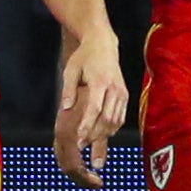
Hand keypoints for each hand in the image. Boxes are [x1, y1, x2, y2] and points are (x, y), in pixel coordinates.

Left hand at [53, 23, 130, 186]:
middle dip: (94, 135)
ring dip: (103, 135)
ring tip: (90, 144)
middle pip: (107, 119)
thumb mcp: (70, 71)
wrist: (104, 45)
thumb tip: (65, 109)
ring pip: (115, 121)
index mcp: (100, 82)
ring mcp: (122, 93)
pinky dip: (111, 129)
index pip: (94, 108)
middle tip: (81, 146)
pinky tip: (101, 135)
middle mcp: (114, 89)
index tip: (78, 139)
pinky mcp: (125, 96)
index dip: (86, 126)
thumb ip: (69, 91)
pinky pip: (120, 118)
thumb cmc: (84, 58)